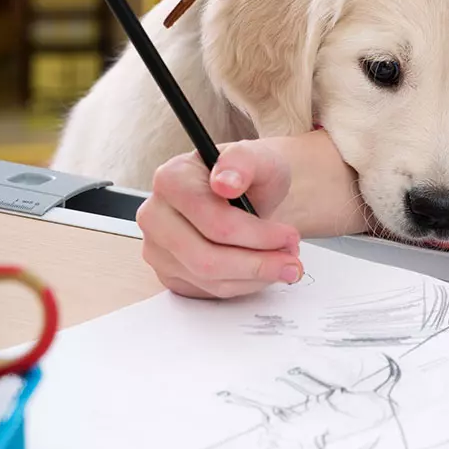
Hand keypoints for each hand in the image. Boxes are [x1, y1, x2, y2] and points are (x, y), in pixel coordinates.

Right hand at [137, 139, 301, 299]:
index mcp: (171, 179)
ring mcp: (157, 248)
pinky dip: (242, 284)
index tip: (290, 236)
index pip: (214, 221)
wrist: (244, 193)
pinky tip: (261, 269)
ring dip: (254, 277)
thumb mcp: (259, 158)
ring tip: (284, 263)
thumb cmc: (249, 175)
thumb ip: (243, 161)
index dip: (257, 234)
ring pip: (208, 279)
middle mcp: (155, 215)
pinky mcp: (168, 273)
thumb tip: (225, 181)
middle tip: (293, 261)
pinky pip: (207, 290)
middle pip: (206, 258)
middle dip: (258, 264)